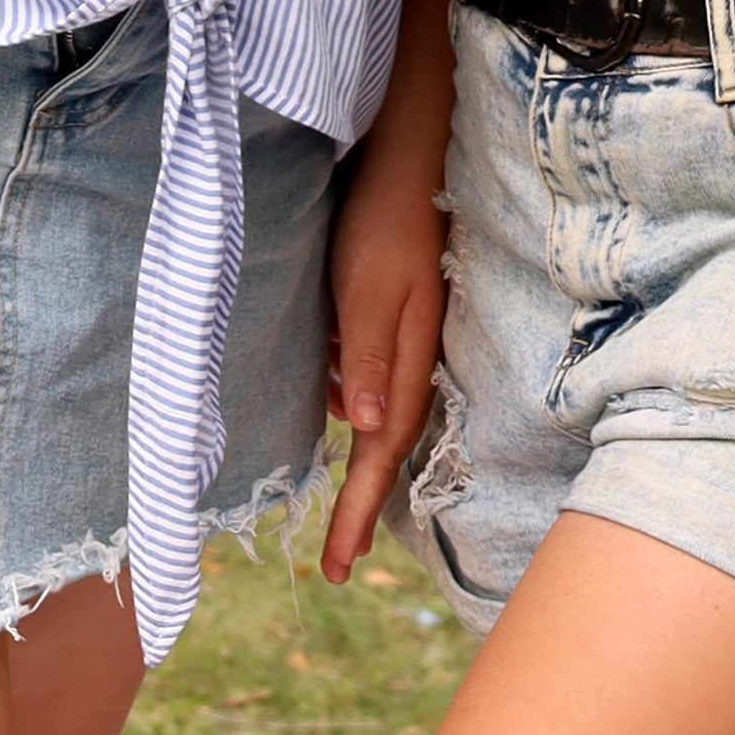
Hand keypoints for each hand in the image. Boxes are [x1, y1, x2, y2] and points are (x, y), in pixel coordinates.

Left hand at [319, 152, 444, 585]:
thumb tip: (362, 428)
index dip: (356, 511)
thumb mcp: (367, 290)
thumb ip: (367, 356)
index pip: (378, 455)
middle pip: (381, 450)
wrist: (404, 166)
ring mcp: (400, 345)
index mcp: (407, 365)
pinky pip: (364, 385)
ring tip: (332, 511)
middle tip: (336, 565)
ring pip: (372, 418)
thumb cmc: (381, 224)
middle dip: (359, 507)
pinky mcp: (385, 325)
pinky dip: (346, 407)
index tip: (335, 568)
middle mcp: (408, 364)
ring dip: (353, 460)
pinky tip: (326, 404)